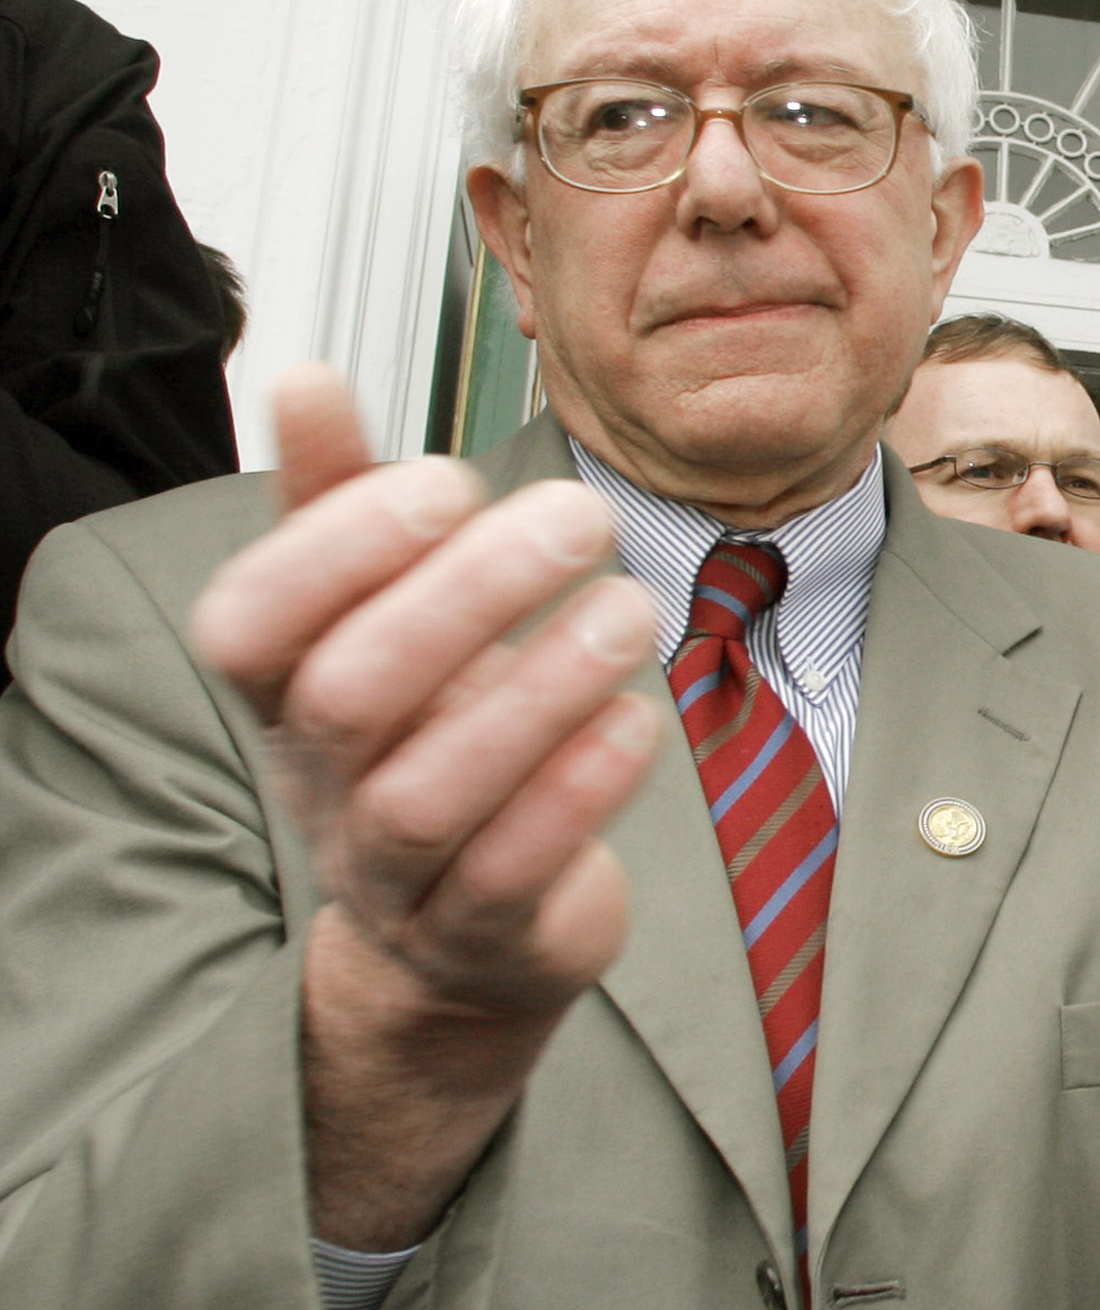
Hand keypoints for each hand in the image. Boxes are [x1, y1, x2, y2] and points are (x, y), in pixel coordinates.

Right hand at [187, 366, 660, 1246]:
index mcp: (283, 696)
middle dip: (464, 597)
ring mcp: (397, 873)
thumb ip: (344, 506)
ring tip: (631, 609)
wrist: (468, 934)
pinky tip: (641, 718)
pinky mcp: (487, 935)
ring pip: (429, 795)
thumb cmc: (427, 737)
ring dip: (536, 692)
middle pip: (349, 695)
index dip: (334, 549)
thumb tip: (303, 375)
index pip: (248, 623)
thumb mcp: (381, 620)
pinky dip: (577, 790)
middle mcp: (322, 786)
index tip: (448, 478)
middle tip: (580, 514)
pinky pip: (514, 871)